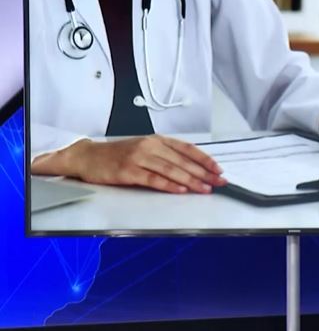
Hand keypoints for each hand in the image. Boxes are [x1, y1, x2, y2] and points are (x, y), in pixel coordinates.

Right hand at [32, 135, 226, 193]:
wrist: (88, 157)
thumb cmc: (118, 155)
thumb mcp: (145, 148)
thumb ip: (166, 155)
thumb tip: (193, 168)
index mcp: (157, 140)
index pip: (187, 149)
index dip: (205, 160)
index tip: (218, 169)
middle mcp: (150, 146)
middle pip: (183, 161)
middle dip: (204, 173)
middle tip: (218, 182)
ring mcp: (139, 158)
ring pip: (171, 170)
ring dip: (191, 181)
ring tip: (205, 189)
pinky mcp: (128, 171)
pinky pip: (154, 179)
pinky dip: (170, 185)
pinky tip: (181, 190)